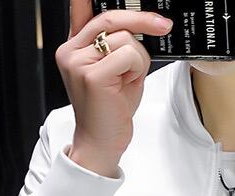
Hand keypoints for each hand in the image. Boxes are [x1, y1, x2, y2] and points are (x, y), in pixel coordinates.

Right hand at [57, 2, 173, 176]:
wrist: (101, 143)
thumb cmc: (111, 111)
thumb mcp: (117, 71)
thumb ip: (120, 45)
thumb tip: (141, 23)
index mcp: (74, 47)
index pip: (82, 7)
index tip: (126, 0)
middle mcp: (71, 51)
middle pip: (110, 18)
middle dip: (142, 19)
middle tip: (163, 25)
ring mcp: (78, 62)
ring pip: (124, 38)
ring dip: (138, 59)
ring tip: (129, 79)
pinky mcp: (91, 76)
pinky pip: (129, 55)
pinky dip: (137, 69)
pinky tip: (128, 84)